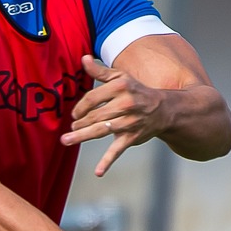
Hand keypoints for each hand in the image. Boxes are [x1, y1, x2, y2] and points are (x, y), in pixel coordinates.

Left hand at [64, 56, 166, 176]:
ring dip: (82, 136)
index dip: (80, 107)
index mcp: (120, 87)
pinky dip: (107, 162)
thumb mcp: (121, 78)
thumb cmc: (137, 91)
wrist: (164, 109)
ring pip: (101, 130)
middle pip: (95, 115)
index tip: (74, 114)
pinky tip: (98, 172)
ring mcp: (129, 122)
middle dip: (79, 123)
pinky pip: (117, 150)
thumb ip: (100, 71)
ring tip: (66, 140)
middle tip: (70, 129)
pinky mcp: (132, 137)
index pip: (92, 98)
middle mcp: (125, 104)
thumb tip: (83, 58)